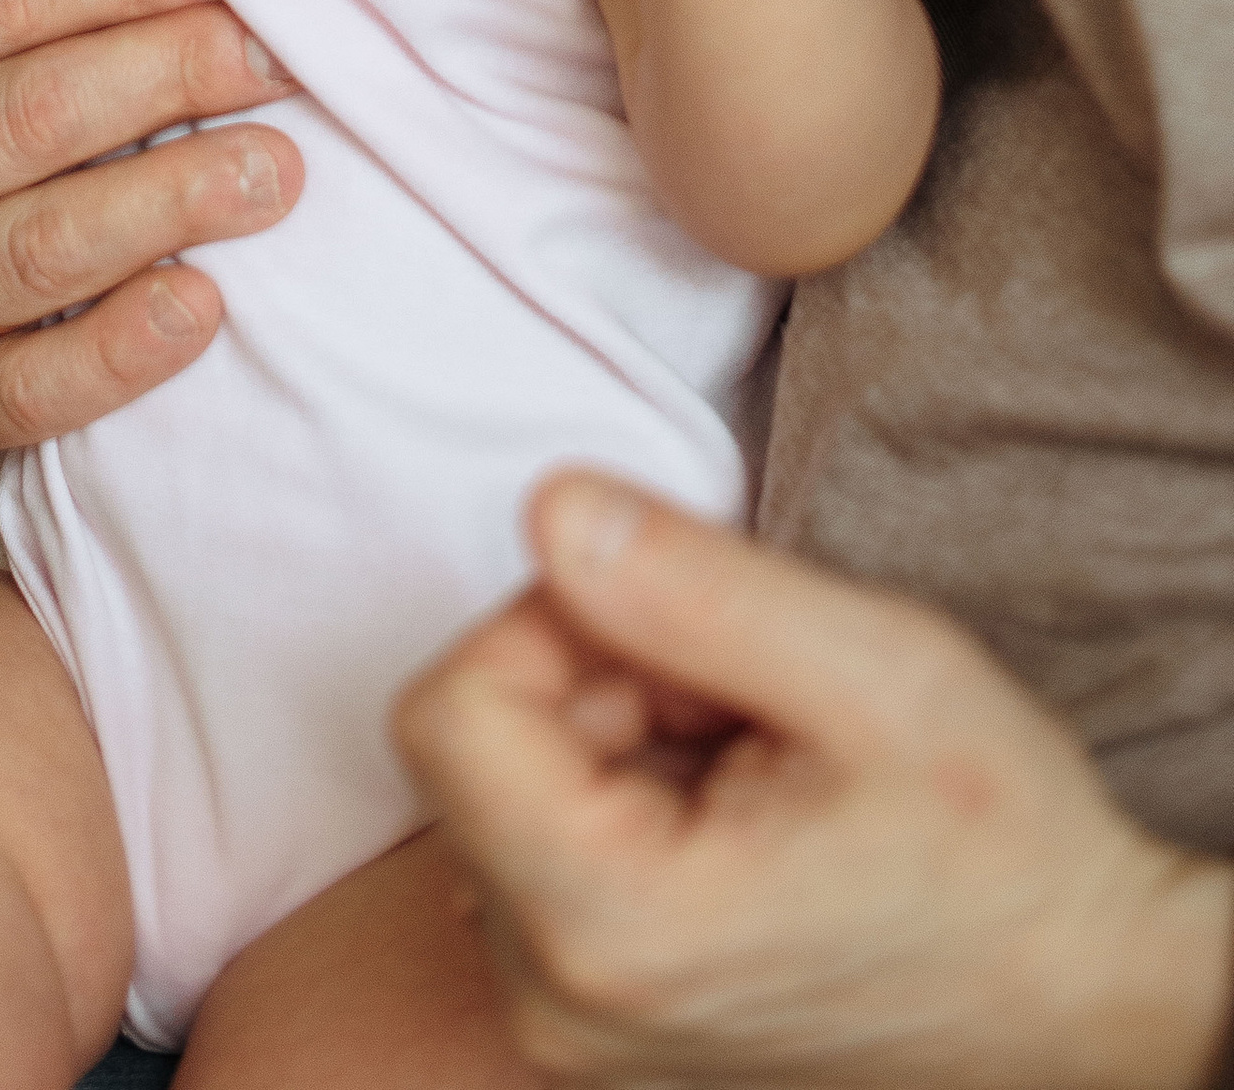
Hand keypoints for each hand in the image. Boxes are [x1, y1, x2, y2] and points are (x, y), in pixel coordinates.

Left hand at [396, 472, 1233, 1087]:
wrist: (1086, 1002)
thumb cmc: (998, 849)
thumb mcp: (872, 670)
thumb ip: (691, 583)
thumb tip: (549, 510)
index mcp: (608, 928)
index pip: (449, 708)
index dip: (551, 626)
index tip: (674, 630)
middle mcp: (558, 1003)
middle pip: (475, 747)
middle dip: (594, 678)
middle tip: (738, 697)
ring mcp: (573, 1027)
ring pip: (509, 790)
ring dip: (615, 736)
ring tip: (755, 761)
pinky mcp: (598, 1021)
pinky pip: (545, 855)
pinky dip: (629, 798)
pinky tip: (742, 813)